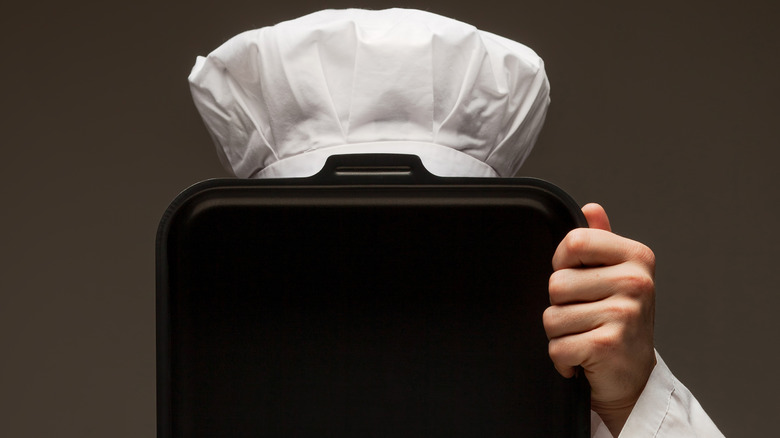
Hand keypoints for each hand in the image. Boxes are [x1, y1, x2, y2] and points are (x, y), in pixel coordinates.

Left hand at [543, 203, 656, 435]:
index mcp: (636, 258)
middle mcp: (635, 283)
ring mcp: (624, 314)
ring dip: (560, 335)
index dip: (562, 263)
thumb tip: (591, 209)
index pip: (574, 241)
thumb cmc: (620, 324)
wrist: (634, 378)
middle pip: (556, 283)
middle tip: (586, 317)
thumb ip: (600, 241)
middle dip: (560, 306)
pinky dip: (563, 360)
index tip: (577, 280)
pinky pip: (557, 347)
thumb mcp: (615, 276)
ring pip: (551, 318)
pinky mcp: (608, 346)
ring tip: (586, 337)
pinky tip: (584, 359)